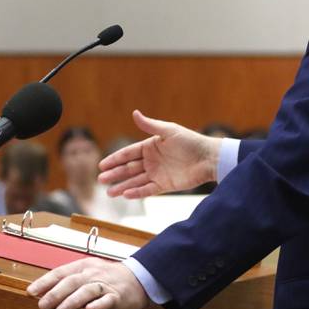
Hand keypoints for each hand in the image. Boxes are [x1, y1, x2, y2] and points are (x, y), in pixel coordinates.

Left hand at [27, 258, 147, 308]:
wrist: (137, 278)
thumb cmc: (107, 277)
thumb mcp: (88, 273)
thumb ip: (69, 280)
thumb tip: (43, 291)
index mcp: (83, 266)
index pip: (61, 272)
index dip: (45, 281)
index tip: (31, 291)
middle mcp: (93, 273)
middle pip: (72, 281)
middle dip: (55, 293)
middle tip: (42, 305)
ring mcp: (106, 284)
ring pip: (87, 290)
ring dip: (73, 300)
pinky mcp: (118, 295)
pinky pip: (107, 300)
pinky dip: (98, 305)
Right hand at [98, 110, 220, 197]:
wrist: (208, 158)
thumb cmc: (190, 141)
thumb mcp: (169, 131)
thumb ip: (150, 125)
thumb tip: (134, 113)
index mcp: (150, 146)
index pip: (128, 153)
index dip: (115, 159)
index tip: (102, 165)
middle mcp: (152, 161)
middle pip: (129, 168)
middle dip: (115, 174)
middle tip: (100, 179)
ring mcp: (157, 174)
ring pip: (135, 181)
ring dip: (122, 186)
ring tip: (109, 192)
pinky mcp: (165, 185)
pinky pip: (148, 189)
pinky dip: (137, 192)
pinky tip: (126, 195)